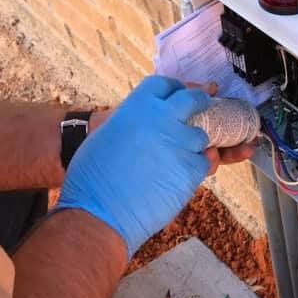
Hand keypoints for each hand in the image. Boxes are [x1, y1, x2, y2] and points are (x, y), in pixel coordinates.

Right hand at [56, 76, 212, 256]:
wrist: (99, 212)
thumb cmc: (93, 179)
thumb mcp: (107, 135)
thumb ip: (132, 121)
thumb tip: (148, 120)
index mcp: (137, 106)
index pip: (165, 84)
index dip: (174, 90)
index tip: (178, 95)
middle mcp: (162, 118)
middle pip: (193, 100)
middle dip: (199, 102)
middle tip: (202, 108)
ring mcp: (180, 142)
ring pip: (201, 137)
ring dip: (193, 146)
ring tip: (173, 162)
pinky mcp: (191, 169)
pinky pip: (204, 163)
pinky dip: (194, 171)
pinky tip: (176, 180)